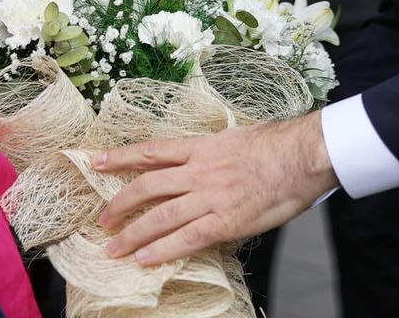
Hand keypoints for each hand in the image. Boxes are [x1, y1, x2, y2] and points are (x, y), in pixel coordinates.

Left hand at [94, 111, 336, 265]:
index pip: (152, 151)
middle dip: (120, 203)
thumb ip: (211, 152)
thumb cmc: (276, 147)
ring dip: (133, 233)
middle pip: (148, 185)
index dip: (121, 156)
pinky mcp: (226, 220)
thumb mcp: (235, 138)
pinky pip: (187, 238)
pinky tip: (145, 259)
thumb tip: (198, 160)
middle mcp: (199, 170)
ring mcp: (210, 195)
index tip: (97, 161)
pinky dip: (163, 249)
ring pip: (161, 215)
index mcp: (201, 147)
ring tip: (114, 247)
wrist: (302, 155)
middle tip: (102, 219)